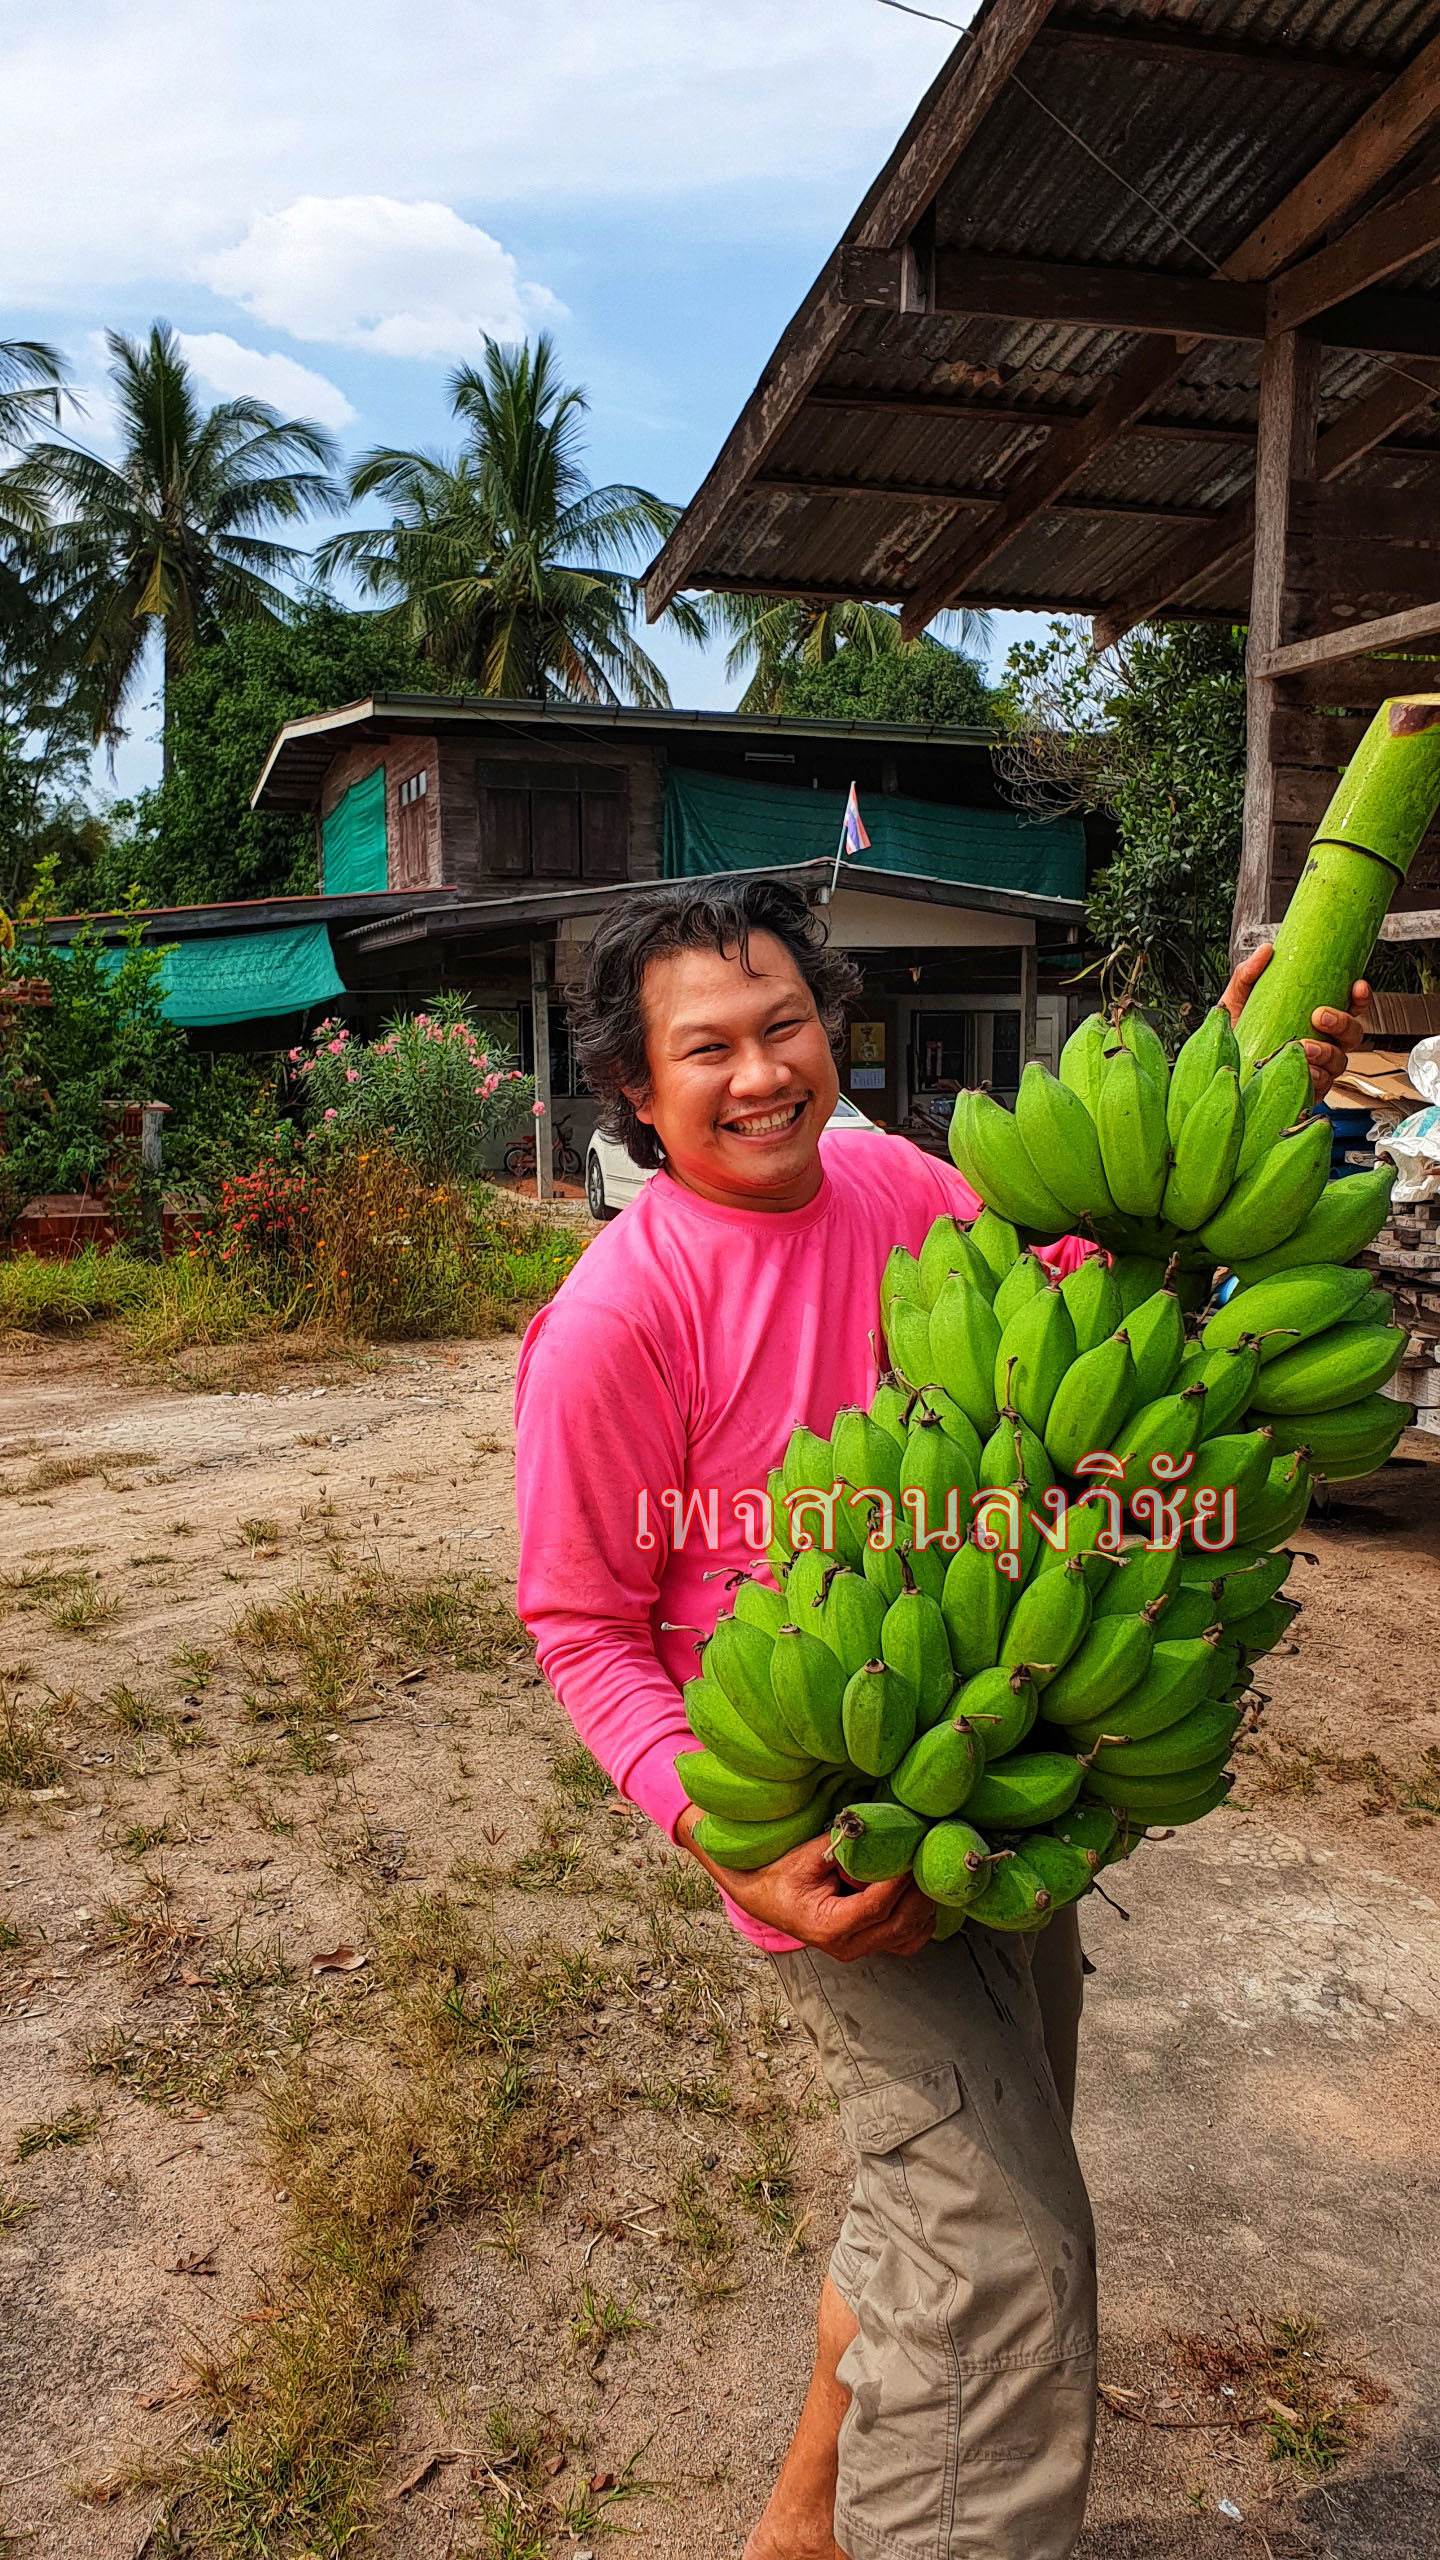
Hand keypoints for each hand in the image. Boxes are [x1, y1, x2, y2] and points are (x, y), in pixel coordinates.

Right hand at [677, 1812, 935, 1960]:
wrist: (765, 1898)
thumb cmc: (782, 1876)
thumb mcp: (806, 1857)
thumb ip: (843, 1847)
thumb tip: (878, 1829)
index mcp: (828, 1927)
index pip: (875, 1906)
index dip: (899, 1880)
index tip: (913, 1853)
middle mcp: (847, 1946)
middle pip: (900, 1924)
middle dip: (920, 1891)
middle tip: (928, 1858)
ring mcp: (860, 1950)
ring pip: (909, 1935)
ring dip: (923, 1904)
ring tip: (924, 1871)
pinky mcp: (869, 1945)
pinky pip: (907, 1939)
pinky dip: (919, 1917)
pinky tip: (916, 1891)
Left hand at [1219, 942, 1370, 1100]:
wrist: (1218, 1067)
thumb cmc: (1236, 1036)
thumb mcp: (1237, 1001)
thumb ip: (1248, 974)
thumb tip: (1266, 951)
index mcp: (1314, 1020)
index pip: (1349, 1007)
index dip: (1360, 998)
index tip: (1357, 986)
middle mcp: (1322, 1044)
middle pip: (1352, 1034)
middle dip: (1343, 1023)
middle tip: (1320, 1016)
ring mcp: (1317, 1069)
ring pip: (1340, 1061)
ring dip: (1327, 1053)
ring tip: (1305, 1047)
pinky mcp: (1307, 1091)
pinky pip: (1323, 1086)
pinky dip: (1317, 1078)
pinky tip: (1305, 1070)